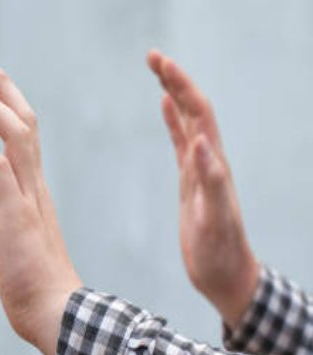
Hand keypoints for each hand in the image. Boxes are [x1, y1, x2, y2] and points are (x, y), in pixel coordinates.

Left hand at [0, 55, 81, 354]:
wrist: (58, 317)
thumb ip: (23, 237)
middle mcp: (37, 190)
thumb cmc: (42, 295)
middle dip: (4, 91)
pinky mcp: (15, 214)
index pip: (27, 141)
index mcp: (38, 196)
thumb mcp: (27, 253)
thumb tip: (18, 243)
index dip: (11, 111)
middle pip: (25, 125)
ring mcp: (28, 200)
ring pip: (16, 137)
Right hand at [147, 50, 258, 327]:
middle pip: (192, 109)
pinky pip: (180, 142)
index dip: (181, 86)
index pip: (198, 114)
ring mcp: (200, 169)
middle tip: (152, 56)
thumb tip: (200, 140)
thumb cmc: (220, 252)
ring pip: (187, 121)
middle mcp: (209, 160)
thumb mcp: (215, 219)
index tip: (160, 64)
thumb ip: (210, 180)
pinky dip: (171, 121)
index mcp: (214, 164)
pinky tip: (163, 108)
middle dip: (174, 80)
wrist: (225, 274)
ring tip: (156, 71)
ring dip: (173, 94)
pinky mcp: (190, 181)